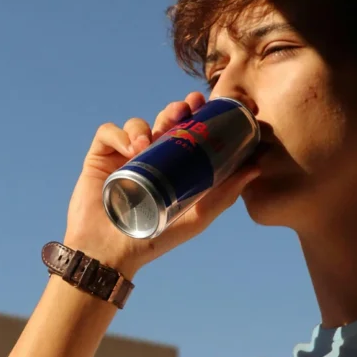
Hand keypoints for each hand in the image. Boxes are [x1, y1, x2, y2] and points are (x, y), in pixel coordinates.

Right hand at [63, 91, 261, 276]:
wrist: (113, 253)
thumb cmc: (155, 239)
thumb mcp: (197, 217)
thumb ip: (224, 195)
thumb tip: (256, 167)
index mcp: (172, 165)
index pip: (184, 131)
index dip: (194, 113)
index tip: (204, 103)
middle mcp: (149, 157)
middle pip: (162, 121)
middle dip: (175, 110)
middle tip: (185, 109)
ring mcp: (123, 156)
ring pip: (137, 124)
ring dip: (145, 125)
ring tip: (148, 144)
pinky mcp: (99, 158)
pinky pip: (108, 133)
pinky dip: (120, 134)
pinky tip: (131, 149)